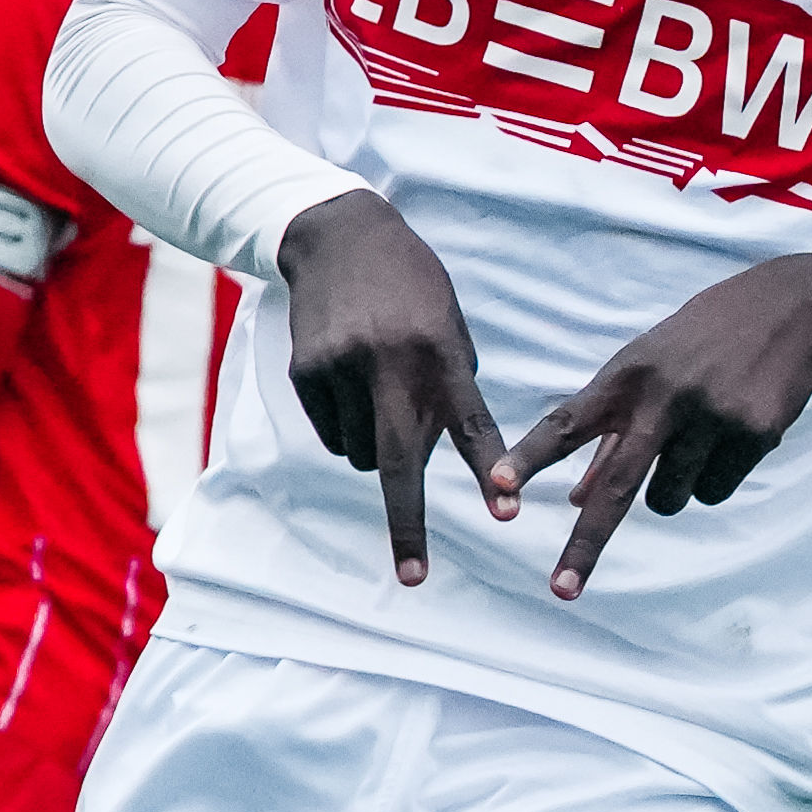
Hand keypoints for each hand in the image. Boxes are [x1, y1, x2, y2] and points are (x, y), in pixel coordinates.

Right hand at [277, 193, 516, 586]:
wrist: (339, 237)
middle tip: (415, 574)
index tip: (506, 512)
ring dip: (380, 453)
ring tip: (384, 399)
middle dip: (408, 524)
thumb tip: (431, 463)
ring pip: (364, 457)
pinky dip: (348, 432)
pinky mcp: (305, 373)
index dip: (488, 469)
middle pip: (398, 460)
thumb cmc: (412, 292)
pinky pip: (334, 438)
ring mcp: (340, 368)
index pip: (472, 421)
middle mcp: (388, 361)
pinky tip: (352, 387)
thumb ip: (450, 391)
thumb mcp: (448, 327)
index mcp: (440, 351)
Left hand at [500, 254, 811, 599]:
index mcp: (628, 374)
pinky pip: (714, 493)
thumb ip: (612, 429)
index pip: (567, 422)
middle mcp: (664, 397)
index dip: (530, 457)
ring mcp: (710, 417)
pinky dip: (715, 478)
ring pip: (669, 500)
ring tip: (698, 438)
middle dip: (585, 543)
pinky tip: (733, 435)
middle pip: (616, 486)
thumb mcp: (652, 366)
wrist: (796, 309)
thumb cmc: (707, 339)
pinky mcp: (752, 435)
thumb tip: (575, 496)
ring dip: (673, 489)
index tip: (497, 486)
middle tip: (561, 590)